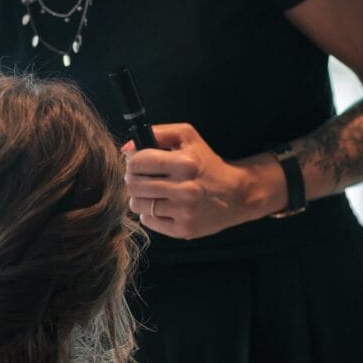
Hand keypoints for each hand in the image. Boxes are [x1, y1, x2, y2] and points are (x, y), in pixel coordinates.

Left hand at [123, 124, 264, 238]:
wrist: (236, 194)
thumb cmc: (207, 163)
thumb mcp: (187, 137)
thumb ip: (157, 133)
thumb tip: (126, 148)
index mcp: (186, 163)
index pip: (137, 163)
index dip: (133, 162)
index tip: (140, 164)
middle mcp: (185, 189)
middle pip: (134, 185)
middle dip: (134, 180)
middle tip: (145, 179)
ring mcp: (184, 211)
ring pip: (137, 205)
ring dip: (140, 198)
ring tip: (154, 193)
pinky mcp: (183, 229)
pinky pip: (148, 221)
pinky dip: (151, 213)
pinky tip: (164, 206)